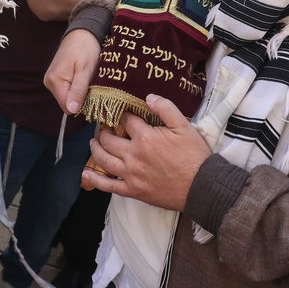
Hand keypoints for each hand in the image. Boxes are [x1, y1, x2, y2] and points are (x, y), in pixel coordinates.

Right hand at [45, 29, 100, 113]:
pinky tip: (81, 75)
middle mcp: (49, 83)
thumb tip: (72, 110)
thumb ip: (78, 91)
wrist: (82, 32)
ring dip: (79, 91)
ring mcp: (51, 80)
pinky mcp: (56, 78)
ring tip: (86, 76)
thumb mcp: (85, 70)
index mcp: (55, 81)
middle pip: (67, 103)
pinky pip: (67, 90)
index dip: (82, 104)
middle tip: (89, 81)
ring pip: (68, 97)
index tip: (91, 92)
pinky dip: (77, 86)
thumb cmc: (85, 48)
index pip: (67, 107)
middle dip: (81, 97)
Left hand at [81, 94, 209, 211]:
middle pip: (109, 139)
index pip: (126, 120)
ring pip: (104, 160)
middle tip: (104, 127)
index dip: (122, 114)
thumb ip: (165, 108)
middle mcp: (133, 155)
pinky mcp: (133, 190)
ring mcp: (131, 174)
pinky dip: (95, 180)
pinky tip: (87, 174)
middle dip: (104, 130)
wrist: (201, 187)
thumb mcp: (184, 126)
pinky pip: (108, 186)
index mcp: (145, 137)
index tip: (121, 113)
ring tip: (94, 143)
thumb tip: (148, 97)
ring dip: (95, 149)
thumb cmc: (194, 156)